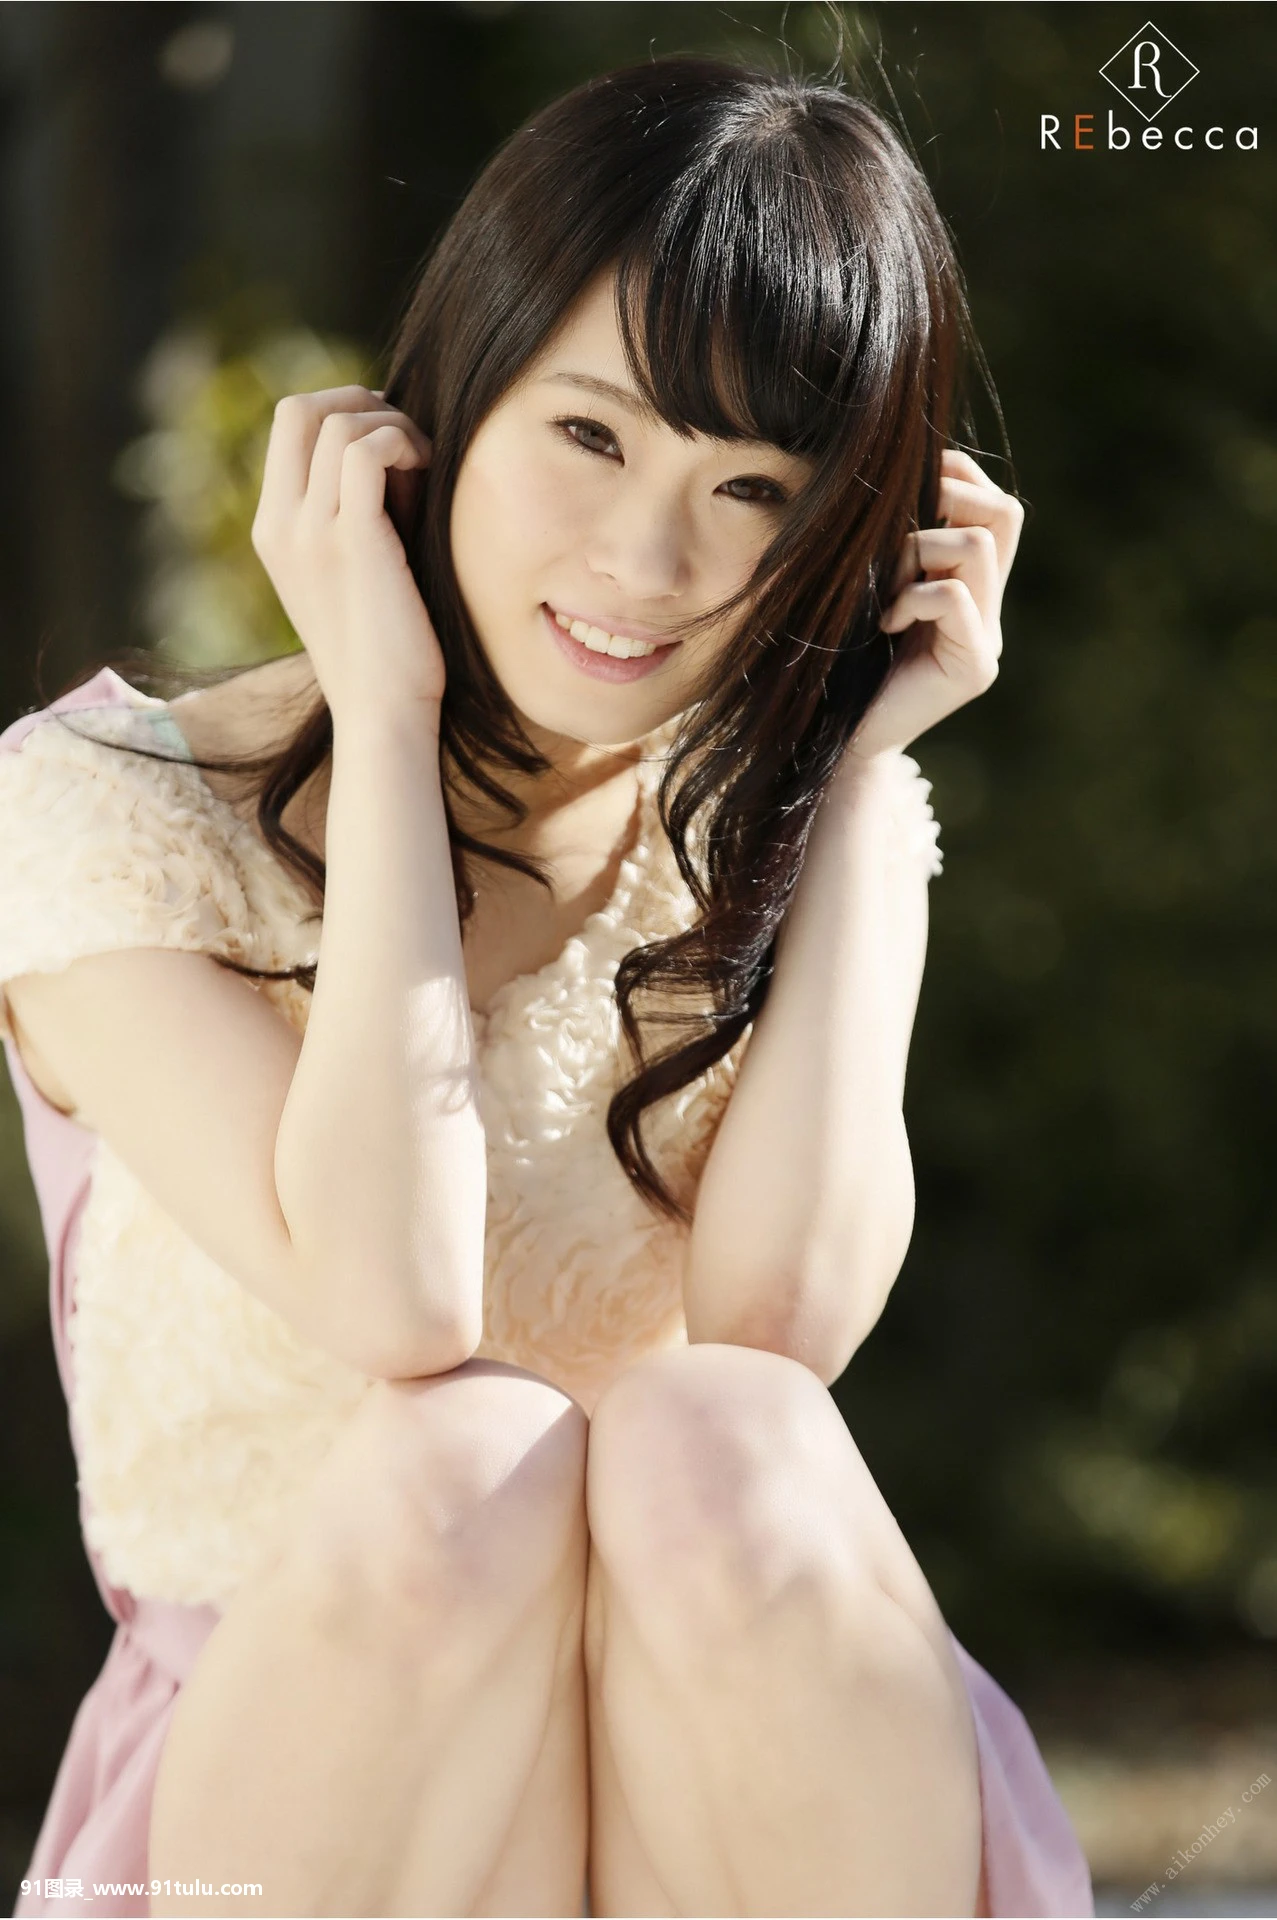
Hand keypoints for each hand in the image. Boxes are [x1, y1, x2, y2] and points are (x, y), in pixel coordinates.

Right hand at [250, 385, 443, 722]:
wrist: (383, 713)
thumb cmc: (387, 649)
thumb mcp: (355, 571)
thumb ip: (356, 513)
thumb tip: (393, 452)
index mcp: (273, 529)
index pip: (288, 422)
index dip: (343, 410)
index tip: (390, 442)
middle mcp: (280, 525)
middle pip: (300, 407)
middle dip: (362, 403)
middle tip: (408, 440)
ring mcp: (309, 531)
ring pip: (336, 422)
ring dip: (392, 427)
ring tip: (424, 467)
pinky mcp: (350, 541)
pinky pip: (364, 449)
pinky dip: (402, 443)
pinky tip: (428, 475)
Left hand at [842, 448, 1023, 765]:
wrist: (830, 738)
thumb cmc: (832, 659)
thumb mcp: (863, 584)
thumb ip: (889, 542)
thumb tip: (890, 472)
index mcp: (968, 584)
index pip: (995, 505)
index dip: (958, 477)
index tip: (908, 488)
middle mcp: (988, 608)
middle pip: (1005, 513)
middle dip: (949, 500)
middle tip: (899, 530)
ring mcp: (988, 639)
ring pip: (977, 547)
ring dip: (916, 551)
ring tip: (884, 591)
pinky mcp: (975, 667)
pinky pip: (954, 596)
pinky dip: (912, 597)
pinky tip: (885, 624)